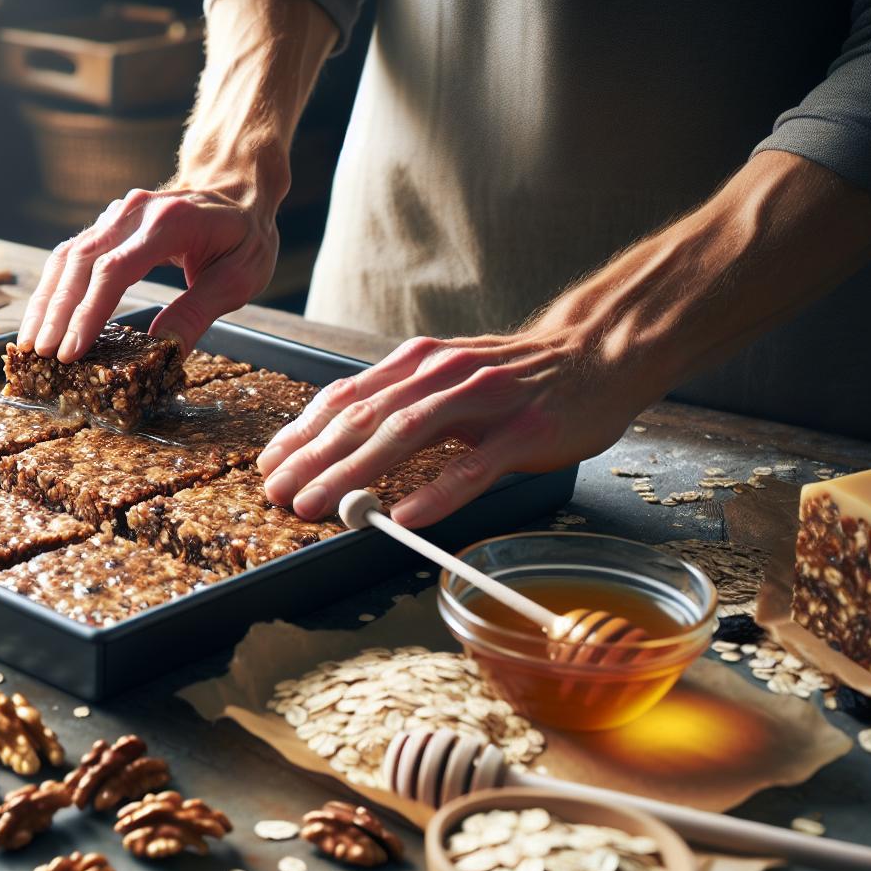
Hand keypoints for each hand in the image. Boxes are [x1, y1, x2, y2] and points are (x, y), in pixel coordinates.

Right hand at [15, 186, 277, 361]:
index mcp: (168, 223)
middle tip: (42, 355)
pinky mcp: (107, 225)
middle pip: (80, 262)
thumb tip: (165, 350)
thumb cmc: (243, 235)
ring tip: (31, 342)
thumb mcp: (238, 277)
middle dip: (57, 312)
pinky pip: (71, 255)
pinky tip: (43, 318)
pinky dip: (53, 288)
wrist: (237, 191)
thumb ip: (199, 311)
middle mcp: (134, 212)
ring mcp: (116, 215)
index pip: (114, 269)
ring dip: (46, 301)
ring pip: (66, 256)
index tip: (72, 351)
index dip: (89, 312)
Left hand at [259, 148, 870, 529]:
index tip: (269, 467)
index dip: (301, 434)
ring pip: (406, 435)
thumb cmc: (520, 378)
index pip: (345, 398)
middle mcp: (442, 374)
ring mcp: (484, 400)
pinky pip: (474, 465)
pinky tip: (405, 517)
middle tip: (279, 495)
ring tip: (321, 507)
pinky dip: (435, 492)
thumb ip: (402, 409)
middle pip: (364, 417)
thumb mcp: (450, 383)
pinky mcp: (525, 429)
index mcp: (417, 365)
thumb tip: (343, 451)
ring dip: (356, 473)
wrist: (600, 353)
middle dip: (314, 460)